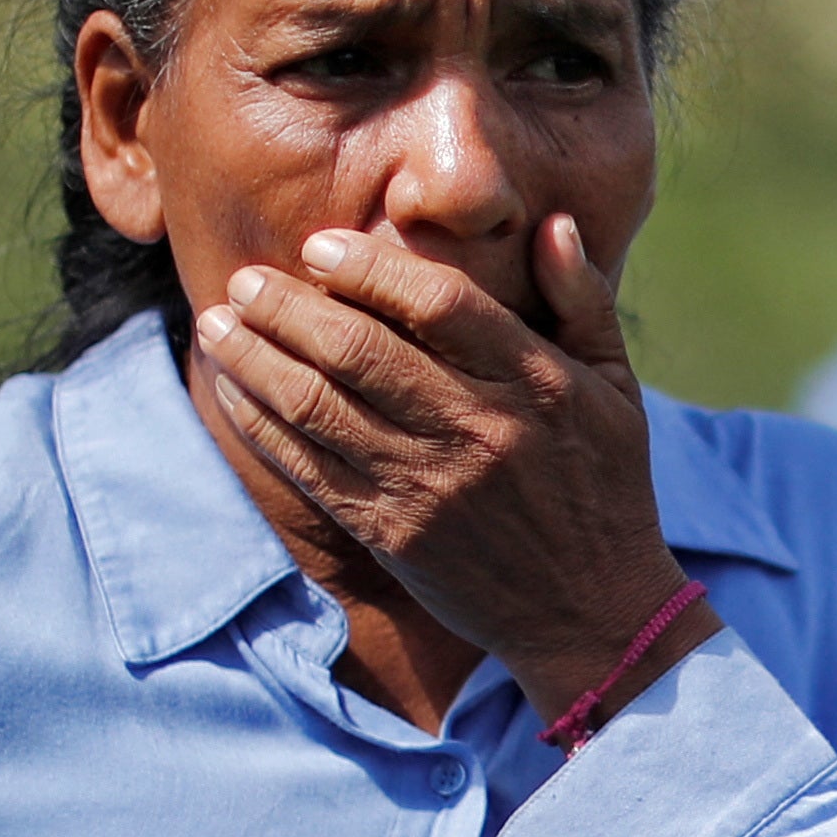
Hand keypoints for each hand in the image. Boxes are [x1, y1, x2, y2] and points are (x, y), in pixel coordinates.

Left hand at [188, 213, 716, 717]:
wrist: (592, 612)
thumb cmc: (605, 487)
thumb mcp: (618, 388)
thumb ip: (583, 300)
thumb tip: (552, 224)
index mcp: (536, 384)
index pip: (440, 304)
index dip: (369, 267)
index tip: (319, 245)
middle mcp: (480, 430)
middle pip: (361, 350)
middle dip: (287, 307)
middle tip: (244, 280)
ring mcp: (431, 487)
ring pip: (320, 406)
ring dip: (256, 360)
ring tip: (218, 325)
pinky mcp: (393, 534)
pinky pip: (310, 469)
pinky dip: (263, 425)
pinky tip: (235, 392)